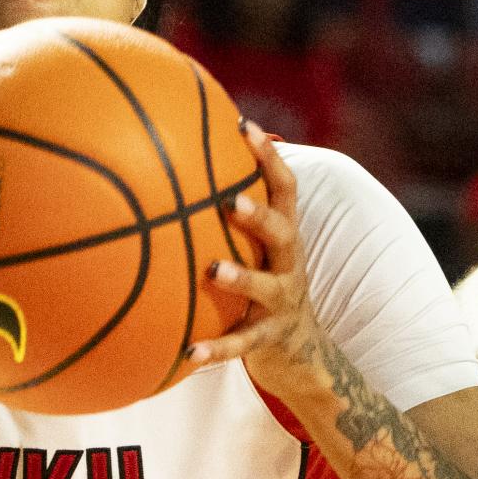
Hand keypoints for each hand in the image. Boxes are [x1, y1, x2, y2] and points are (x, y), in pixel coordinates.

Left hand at [188, 126, 324, 399]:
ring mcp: (282, 302)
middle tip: (230, 201)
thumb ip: (230, 216)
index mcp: (285, 236)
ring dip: (241, 277)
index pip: (284, 187)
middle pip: (283, 231)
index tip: (243, 125)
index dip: (268, 156)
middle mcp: (288, 263)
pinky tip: (187, 353)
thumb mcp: (259, 248)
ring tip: (212, 269)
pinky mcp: (268, 337)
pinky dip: (215, 350)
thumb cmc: (266, 284)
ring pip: (265, 286)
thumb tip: (176, 168)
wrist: (302, 350)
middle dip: (258, 215)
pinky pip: (241, 344)